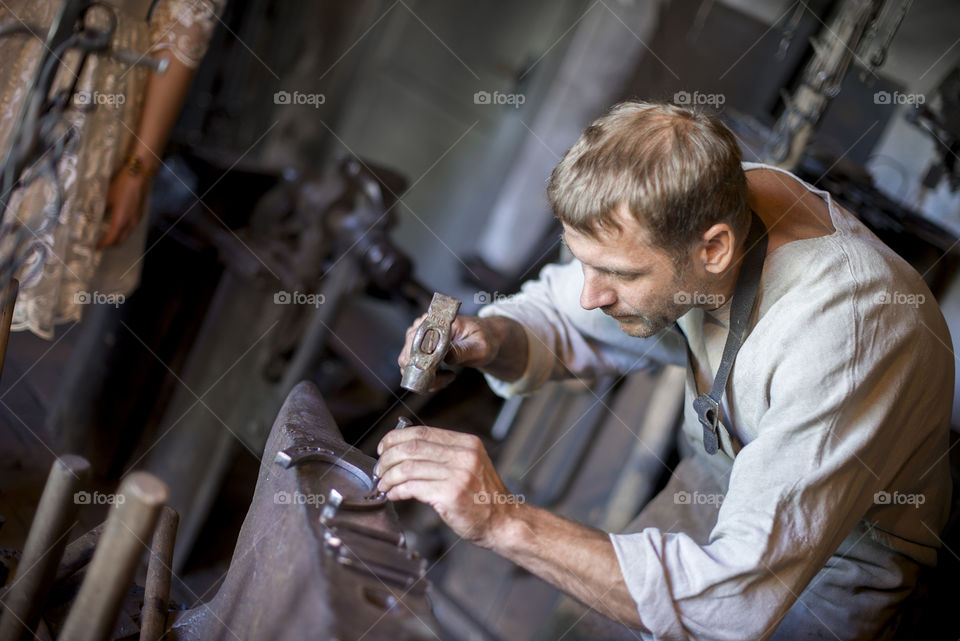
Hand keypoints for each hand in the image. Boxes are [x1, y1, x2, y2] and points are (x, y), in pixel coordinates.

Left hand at [97, 170, 148, 247]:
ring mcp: (136, 219)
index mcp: (121, 220)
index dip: (102, 245)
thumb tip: (91, 217)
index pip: (111, 239)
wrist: (138, 175)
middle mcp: (131, 223)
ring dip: (116, 237)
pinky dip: (121, 230)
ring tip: (105, 234)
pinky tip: (115, 224)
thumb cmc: (121, 185)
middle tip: (98, 243)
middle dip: (109, 244)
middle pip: (120, 240)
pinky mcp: (139, 214)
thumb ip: (99, 209)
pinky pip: (130, 227)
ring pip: (126, 234)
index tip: (93, 246)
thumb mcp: (106, 197)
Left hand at [375, 425, 519, 546]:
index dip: (396, 438)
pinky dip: (397, 490)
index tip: (383, 448)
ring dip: (389, 476)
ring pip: (408, 467)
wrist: (504, 522)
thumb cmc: (483, 498)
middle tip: (379, 469)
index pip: (422, 432)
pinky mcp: (451, 495)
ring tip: (383, 484)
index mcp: (467, 443)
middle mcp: (464, 455)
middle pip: (412, 447)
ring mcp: (458, 474)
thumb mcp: (470, 465)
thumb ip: (444, 455)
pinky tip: (393, 494)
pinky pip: (413, 487)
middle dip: (388, 458)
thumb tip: (405, 450)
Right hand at [397, 314, 526, 388]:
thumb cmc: (484, 340)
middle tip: (448, 376)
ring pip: (408, 366)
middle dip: (425, 373)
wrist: (485, 340)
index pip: (416, 341)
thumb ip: (463, 351)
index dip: (423, 360)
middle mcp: (422, 327)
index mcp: (436, 320)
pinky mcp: (419, 351)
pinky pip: (414, 370)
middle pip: (407, 356)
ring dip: (426, 377)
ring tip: (449, 376)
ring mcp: (418, 339)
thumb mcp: (480, 347)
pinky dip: (427, 379)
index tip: (440, 370)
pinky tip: (445, 376)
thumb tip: (445, 356)